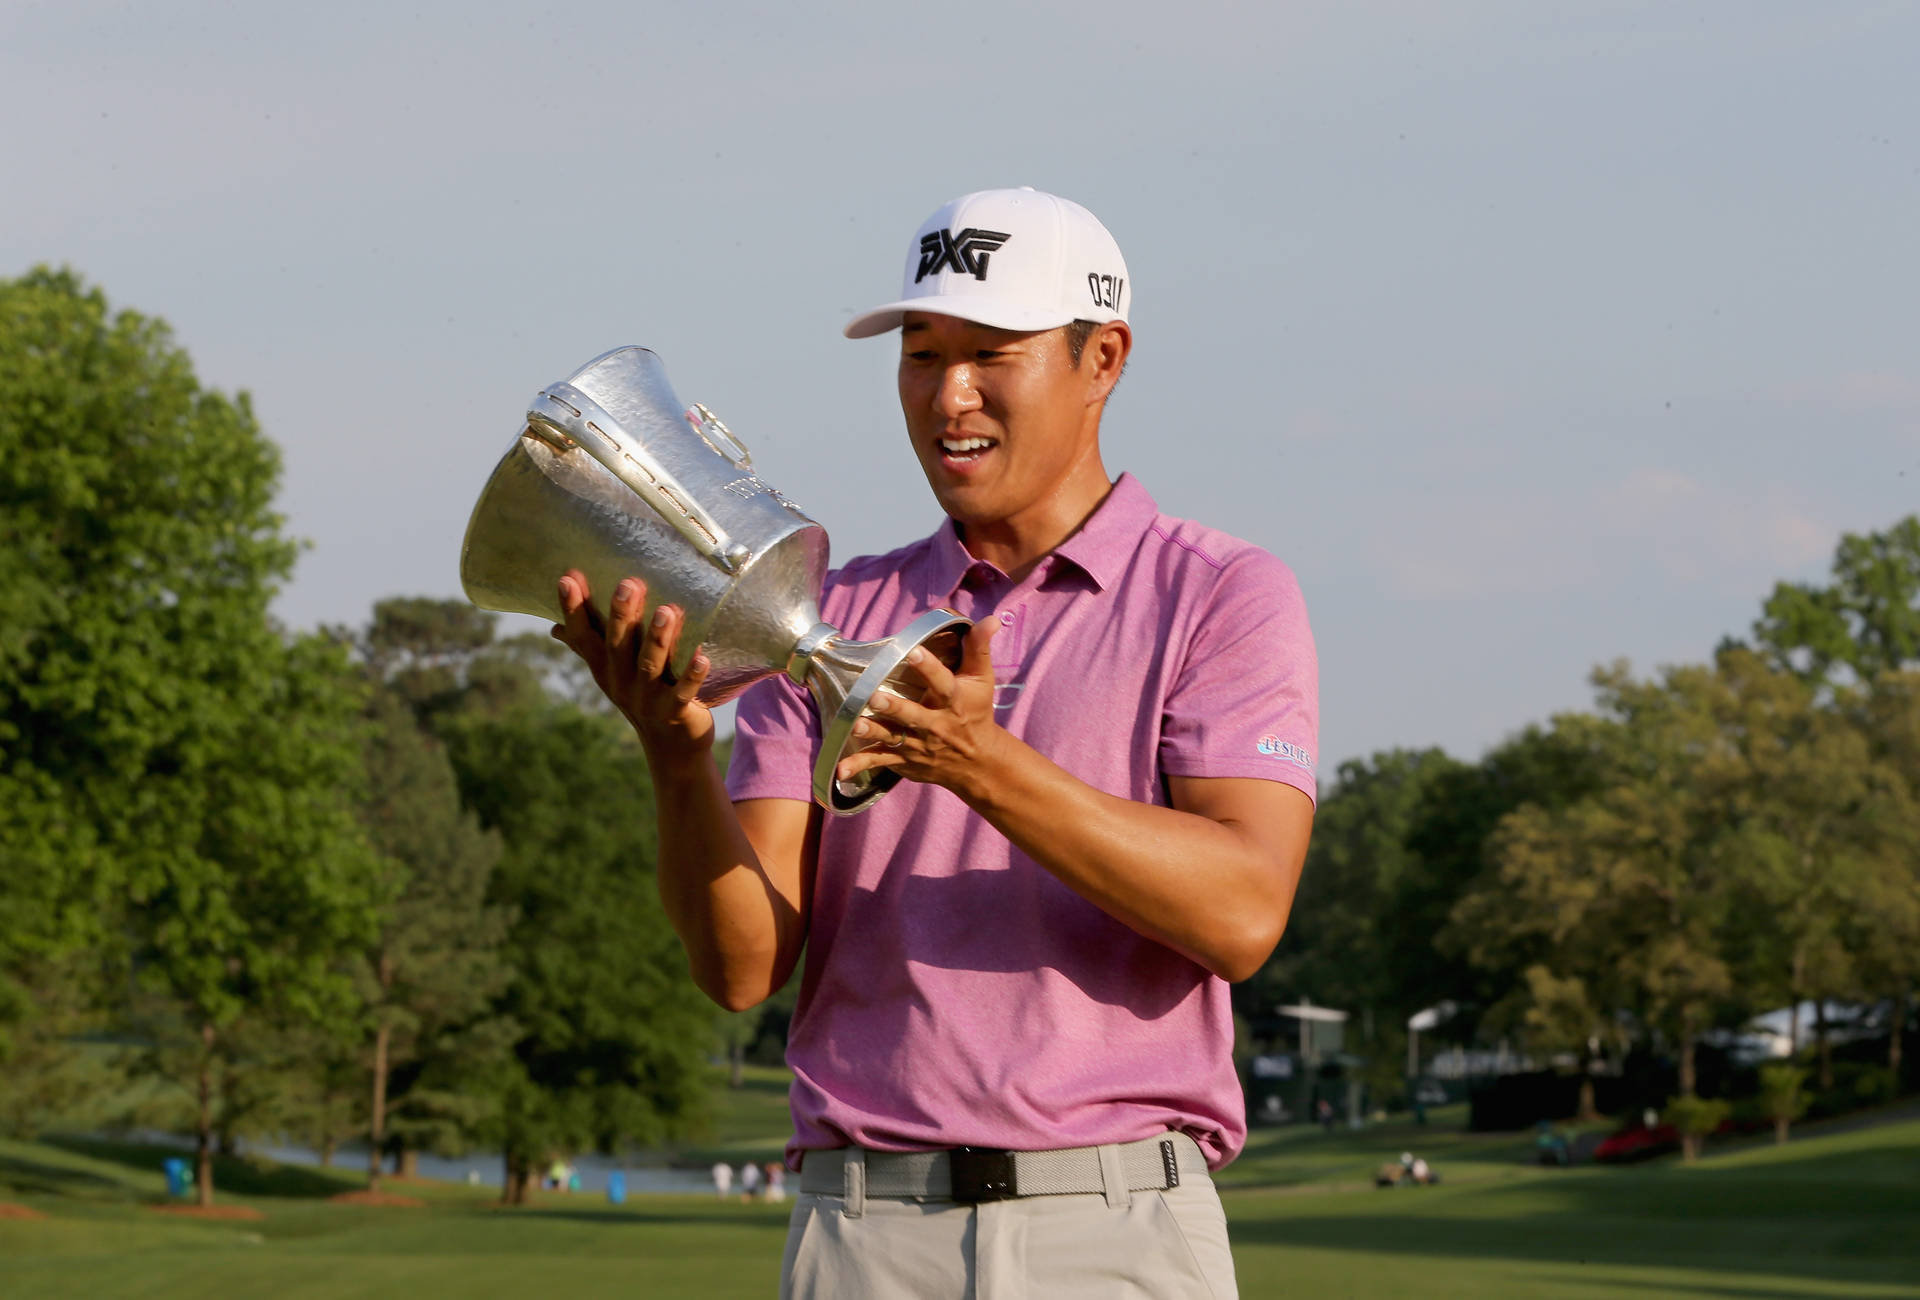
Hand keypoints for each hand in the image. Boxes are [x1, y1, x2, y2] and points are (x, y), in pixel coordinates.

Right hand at [550, 570, 713, 756]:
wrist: (671, 745)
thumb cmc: (642, 695)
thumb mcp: (611, 672)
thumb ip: (588, 647)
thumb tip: (554, 626)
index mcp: (604, 668)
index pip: (583, 636)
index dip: (574, 610)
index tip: (567, 579)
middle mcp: (620, 682)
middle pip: (618, 646)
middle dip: (622, 615)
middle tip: (628, 584)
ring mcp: (647, 699)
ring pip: (650, 666)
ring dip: (658, 639)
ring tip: (667, 611)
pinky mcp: (674, 712)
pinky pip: (683, 692)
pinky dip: (692, 675)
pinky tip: (703, 657)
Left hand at [834, 613, 1009, 799]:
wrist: (978, 761)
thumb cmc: (976, 712)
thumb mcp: (981, 680)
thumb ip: (979, 648)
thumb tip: (990, 619)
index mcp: (954, 702)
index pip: (943, 683)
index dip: (929, 668)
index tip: (914, 651)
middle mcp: (936, 725)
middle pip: (914, 716)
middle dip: (895, 708)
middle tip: (875, 697)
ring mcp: (918, 745)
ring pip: (893, 737)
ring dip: (873, 732)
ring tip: (855, 725)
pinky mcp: (904, 759)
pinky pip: (880, 761)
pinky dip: (859, 766)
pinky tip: (840, 770)